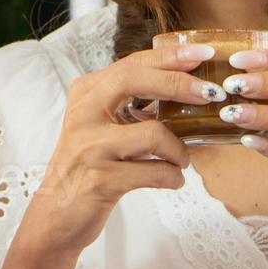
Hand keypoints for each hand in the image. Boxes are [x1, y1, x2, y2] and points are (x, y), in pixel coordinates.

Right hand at [17, 43, 226, 257]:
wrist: (56, 215)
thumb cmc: (87, 166)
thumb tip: (185, 87)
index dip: (170, 56)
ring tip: (181, 160)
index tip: (202, 53)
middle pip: (135, 80)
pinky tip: (171, 179)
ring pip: (153, 133)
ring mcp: (91, 147)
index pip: (131, 63)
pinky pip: (155, 172)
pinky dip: (172, 177)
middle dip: (179, 83)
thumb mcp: (99, 125)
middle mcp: (84, 114)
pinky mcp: (101, 179)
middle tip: (210, 93)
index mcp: (86, 93)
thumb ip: (129, 103)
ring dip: (179, 150)